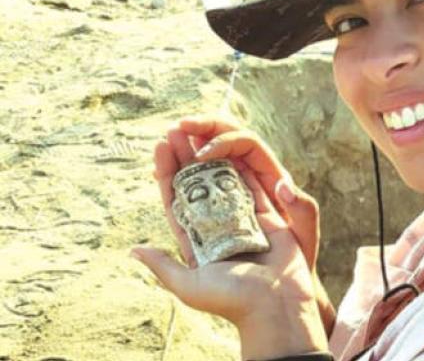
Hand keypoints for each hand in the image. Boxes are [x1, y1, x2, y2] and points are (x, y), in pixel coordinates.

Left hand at [176, 114, 335, 332]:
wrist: (276, 307)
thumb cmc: (232, 300)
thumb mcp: (188, 285)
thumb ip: (163, 266)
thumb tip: (134, 250)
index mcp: (197, 242)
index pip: (176, 201)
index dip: (167, 174)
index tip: (159, 148)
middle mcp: (218, 228)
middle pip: (197, 184)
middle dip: (184, 157)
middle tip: (175, 130)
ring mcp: (242, 220)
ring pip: (222, 179)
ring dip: (208, 154)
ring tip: (195, 131)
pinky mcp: (265, 216)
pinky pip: (250, 184)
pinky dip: (238, 164)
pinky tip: (225, 144)